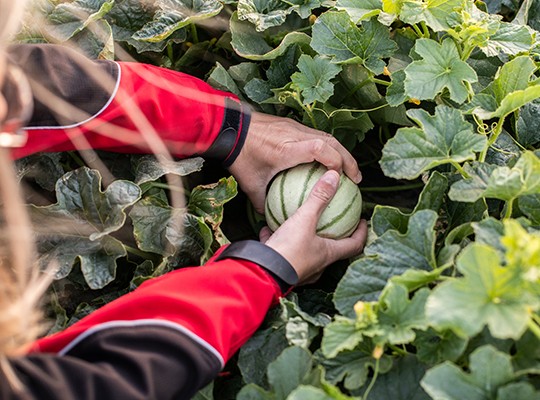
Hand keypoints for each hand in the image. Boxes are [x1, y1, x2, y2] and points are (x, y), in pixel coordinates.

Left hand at [229, 111, 361, 212]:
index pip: (321, 149)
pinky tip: (324, 161)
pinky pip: (314, 135)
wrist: (229, 127)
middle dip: (348, 159)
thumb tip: (271, 218)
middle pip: (331, 142)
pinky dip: (326, 147)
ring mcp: (294, 127)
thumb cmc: (240, 156)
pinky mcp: (290, 124)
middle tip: (356, 178)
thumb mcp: (250, 184)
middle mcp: (295, 135)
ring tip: (345, 169)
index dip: (337, 162)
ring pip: (326, 136)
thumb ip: (262, 202)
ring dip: (339, 152)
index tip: (342, 179)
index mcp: (288, 149)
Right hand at [259, 170, 367, 284]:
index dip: (361, 233)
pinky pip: (283, 252)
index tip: (362, 221)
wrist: (262, 272)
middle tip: (334, 221)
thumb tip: (334, 176)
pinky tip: (269, 229)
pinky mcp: (281, 269)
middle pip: (332, 249)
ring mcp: (299, 269)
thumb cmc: (289, 249)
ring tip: (302, 224)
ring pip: (306, 251)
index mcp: (328, 255)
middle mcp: (317, 265)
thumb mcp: (304, 219)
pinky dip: (280, 241)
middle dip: (334, 235)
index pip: (354, 245)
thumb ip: (319, 197)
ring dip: (306, 239)